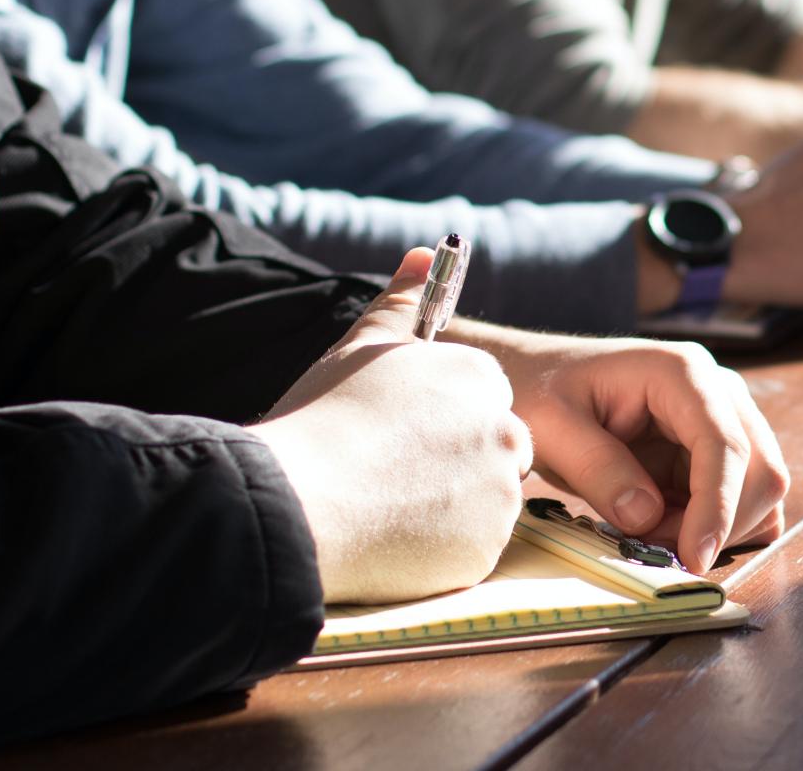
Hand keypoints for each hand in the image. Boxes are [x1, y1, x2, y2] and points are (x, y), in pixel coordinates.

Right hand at [249, 249, 531, 603]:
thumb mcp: (361, 347)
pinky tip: (393, 538)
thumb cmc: (323, 419)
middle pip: (495, 450)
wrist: (298, 502)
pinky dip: (441, 548)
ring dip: (450, 506)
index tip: (402, 436)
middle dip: (456, 463)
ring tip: (386, 505)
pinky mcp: (487, 548)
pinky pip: (472, 548)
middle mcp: (504, 431)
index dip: (440, 421)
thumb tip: (423, 254)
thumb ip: (401, 302)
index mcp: (479, 378)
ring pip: (486, 501)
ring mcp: (500, 493)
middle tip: (393, 475)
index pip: (484, 399)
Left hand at [470, 332, 790, 573]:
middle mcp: (717, 391)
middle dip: (719, 523)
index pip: (725, 444)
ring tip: (652, 531)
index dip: (717, 506)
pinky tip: (670, 527)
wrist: (536, 378)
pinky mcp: (716, 451)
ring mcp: (723, 420)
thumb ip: (598, 469)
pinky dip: (718, 527)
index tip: (694, 558)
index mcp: (681, 373)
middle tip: (655, 547)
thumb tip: (647, 517)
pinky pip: (744, 499)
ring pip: (759, 490)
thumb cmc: (540, 391)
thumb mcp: (551, 427)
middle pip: (760, 469)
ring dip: (718, 528)